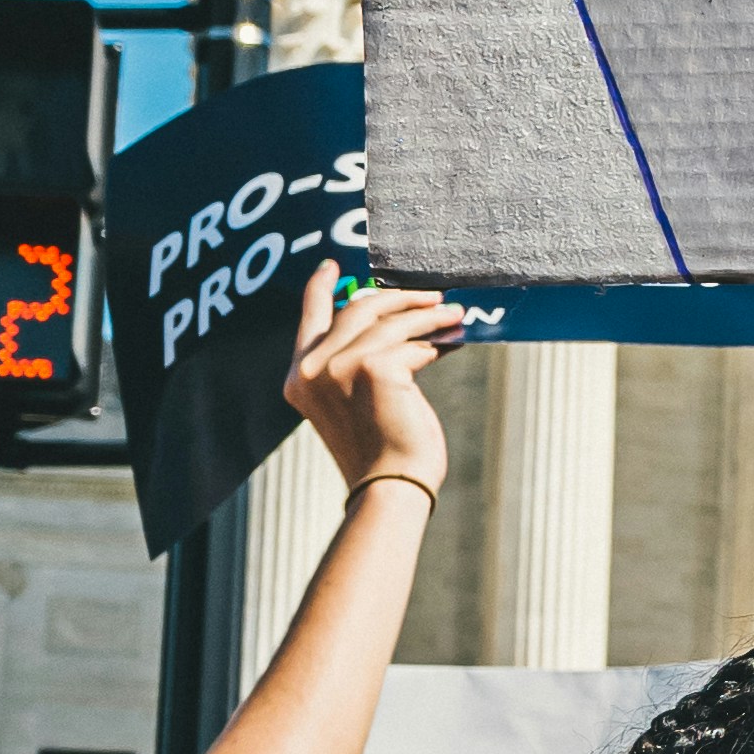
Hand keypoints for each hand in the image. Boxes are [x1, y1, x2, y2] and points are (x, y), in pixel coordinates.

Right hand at [283, 267, 469, 499]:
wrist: (390, 487)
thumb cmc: (380, 450)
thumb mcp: (354, 401)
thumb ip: (357, 361)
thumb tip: (399, 320)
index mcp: (299, 377)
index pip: (310, 317)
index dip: (321, 287)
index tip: (332, 266)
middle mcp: (311, 369)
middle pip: (358, 308)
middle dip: (399, 297)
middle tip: (431, 296)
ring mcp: (339, 367)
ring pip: (391, 322)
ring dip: (428, 315)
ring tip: (454, 313)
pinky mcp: (373, 368)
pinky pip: (413, 342)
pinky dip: (437, 339)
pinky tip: (454, 339)